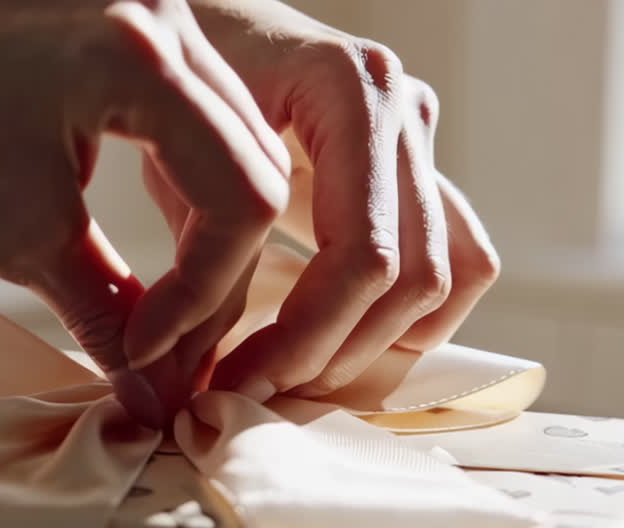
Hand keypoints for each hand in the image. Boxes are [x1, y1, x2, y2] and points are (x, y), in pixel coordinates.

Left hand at [0, 0, 288, 425]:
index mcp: (137, 50)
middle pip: (250, 160)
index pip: (245, 191)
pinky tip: (149, 232)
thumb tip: (163, 391)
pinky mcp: (104, 13)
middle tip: (166, 345)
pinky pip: (181, 106)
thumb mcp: (21, 238)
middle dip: (217, 269)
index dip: (209, 292)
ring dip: (203, 227)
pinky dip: (175, 177)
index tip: (154, 352)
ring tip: (156, 304)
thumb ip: (113, 314)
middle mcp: (153, 2)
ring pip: (224, 133)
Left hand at [133, 0, 499, 401]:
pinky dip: (411, 316)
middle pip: (410, 278)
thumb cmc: (168, 74)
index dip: (302, 339)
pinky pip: (456, 256)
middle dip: (332, 355)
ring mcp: (418, 136)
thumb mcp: (171, 167)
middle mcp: (404, 111)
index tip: (232, 380)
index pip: (363, 256)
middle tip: (252, 392)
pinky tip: (342, 342)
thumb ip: (197, 274)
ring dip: (373, 347)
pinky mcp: (412, 165)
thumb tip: (191, 383)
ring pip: (445, 277)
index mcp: (353, 93)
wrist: (189, 11)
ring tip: (292, 377)